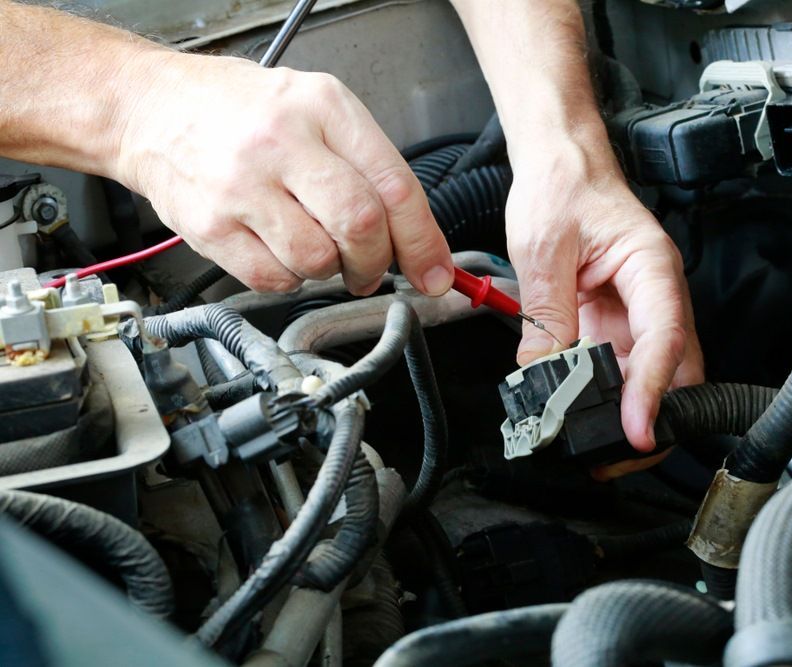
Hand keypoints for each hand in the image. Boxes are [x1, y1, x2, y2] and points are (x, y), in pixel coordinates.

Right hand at [113, 51, 452, 294]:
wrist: (149, 108)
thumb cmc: (241, 111)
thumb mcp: (317, 110)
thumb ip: (370, 168)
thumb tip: (419, 244)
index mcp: (323, 108)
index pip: (394, 186)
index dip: (423, 241)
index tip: (435, 273)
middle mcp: (282, 143)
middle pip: (360, 226)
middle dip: (376, 261)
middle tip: (370, 267)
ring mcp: (241, 186)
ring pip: (317, 260)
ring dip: (329, 270)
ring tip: (313, 244)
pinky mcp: (209, 226)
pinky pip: (273, 279)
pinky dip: (288, 278)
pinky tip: (279, 249)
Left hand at [506, 137, 702, 460]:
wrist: (560, 164)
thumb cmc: (563, 187)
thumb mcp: (544, 248)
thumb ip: (547, 314)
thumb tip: (543, 374)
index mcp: (651, 267)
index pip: (665, 338)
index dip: (653, 390)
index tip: (637, 429)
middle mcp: (655, 294)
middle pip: (675, 371)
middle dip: (654, 419)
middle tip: (616, 455)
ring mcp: (637, 313)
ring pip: (650, 378)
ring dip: (628, 414)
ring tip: (593, 447)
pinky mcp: (615, 323)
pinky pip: (618, 370)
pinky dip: (604, 398)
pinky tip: (580, 415)